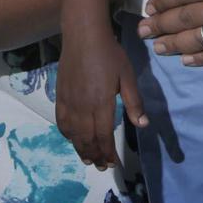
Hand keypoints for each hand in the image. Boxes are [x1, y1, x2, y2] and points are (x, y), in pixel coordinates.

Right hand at [55, 32, 147, 169]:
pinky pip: (61, 122)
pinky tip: (73, 138)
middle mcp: (83, 107)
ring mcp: (69, 102)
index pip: (104, 136)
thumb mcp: (127, 76)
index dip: (109, 153)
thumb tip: (142, 124)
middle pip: (87, 140)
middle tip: (103, 166)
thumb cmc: (109, 53)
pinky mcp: (60, 96)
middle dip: (96, 156)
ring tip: (89, 159)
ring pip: (73, 135)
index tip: (114, 164)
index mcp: (101, 103)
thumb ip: (134, 102)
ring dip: (81, 150)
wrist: (83, 35)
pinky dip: (67, 135)